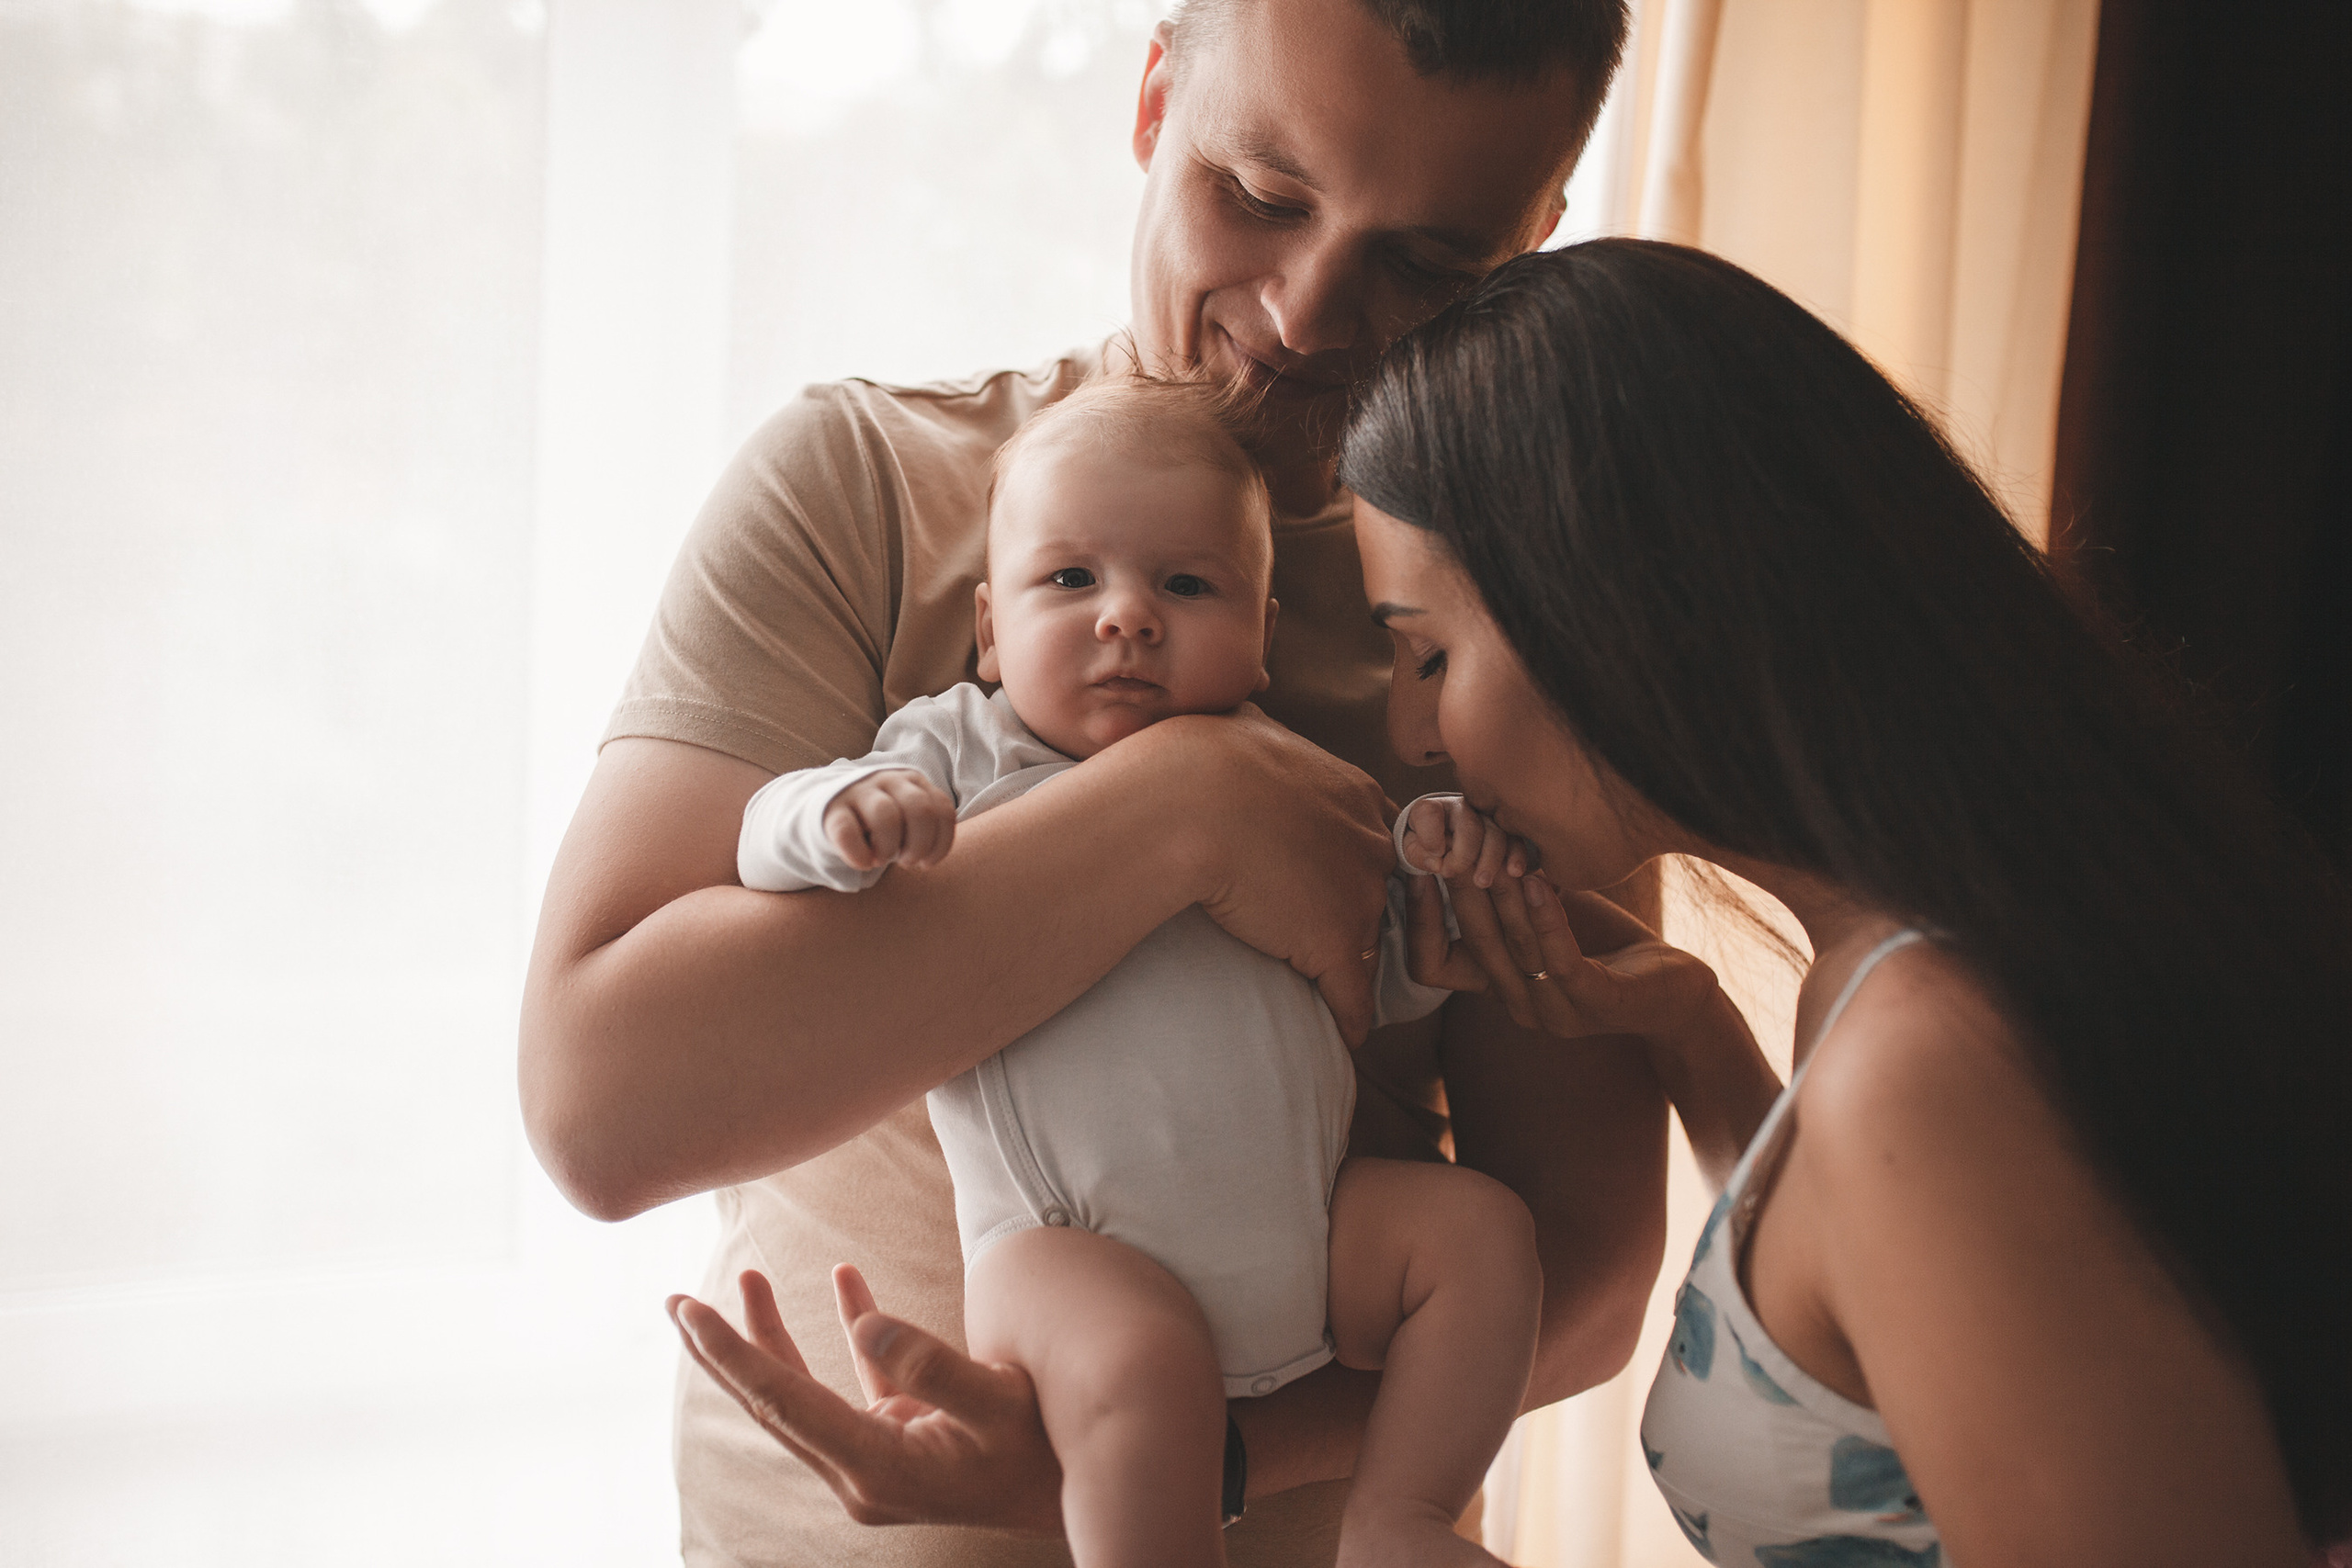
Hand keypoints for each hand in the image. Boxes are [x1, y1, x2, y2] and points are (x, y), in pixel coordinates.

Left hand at [668, 1266, 1063, 1533]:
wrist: (1081, 1492)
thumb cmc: (1047, 1449)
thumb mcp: (1003, 1403)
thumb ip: (933, 1363)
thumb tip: (861, 1324)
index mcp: (877, 1467)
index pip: (786, 1402)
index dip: (732, 1354)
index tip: (688, 1312)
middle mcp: (864, 1471)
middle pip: (774, 1404)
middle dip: (723, 1350)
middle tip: (676, 1301)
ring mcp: (879, 1460)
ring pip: (804, 1393)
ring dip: (773, 1338)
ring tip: (747, 1277)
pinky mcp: (901, 1442)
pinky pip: (854, 1384)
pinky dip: (845, 1331)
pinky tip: (843, 1278)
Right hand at [822, 770, 956, 871]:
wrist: (835, 808)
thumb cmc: (882, 821)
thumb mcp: (909, 818)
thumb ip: (927, 828)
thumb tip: (928, 857)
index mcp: (914, 782)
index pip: (941, 809)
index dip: (940, 843)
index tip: (927, 862)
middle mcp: (890, 780)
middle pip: (919, 809)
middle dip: (919, 845)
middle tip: (907, 861)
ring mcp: (860, 791)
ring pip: (885, 815)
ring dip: (889, 848)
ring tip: (882, 859)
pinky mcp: (833, 809)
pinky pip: (847, 831)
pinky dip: (859, 855)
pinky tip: (863, 863)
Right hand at [1148, 706, 1395, 1045]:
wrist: (1188, 802)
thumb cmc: (1199, 760)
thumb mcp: (1243, 724)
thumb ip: (1259, 726)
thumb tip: (1246, 702)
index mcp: (1352, 791)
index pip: (1370, 833)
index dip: (1347, 858)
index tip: (1322, 874)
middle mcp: (1369, 841)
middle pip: (1380, 886)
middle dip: (1360, 909)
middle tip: (1330, 929)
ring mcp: (1358, 894)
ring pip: (1369, 940)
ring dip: (1352, 964)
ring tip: (1338, 989)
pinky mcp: (1334, 943)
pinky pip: (1352, 995)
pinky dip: (1349, 1019)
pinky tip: (1346, 1039)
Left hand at [1396, 793, 1529, 886]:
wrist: (1443, 843)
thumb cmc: (1424, 848)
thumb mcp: (1414, 851)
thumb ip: (1419, 855)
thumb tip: (1437, 861)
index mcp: (1432, 809)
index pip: (1428, 813)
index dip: (1431, 834)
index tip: (1434, 857)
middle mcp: (1461, 807)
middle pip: (1469, 825)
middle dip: (1465, 854)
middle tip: (1454, 874)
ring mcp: (1486, 816)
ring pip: (1496, 831)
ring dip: (1491, 858)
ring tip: (1482, 881)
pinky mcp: (1506, 830)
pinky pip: (1516, 838)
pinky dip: (1517, 855)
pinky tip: (1514, 872)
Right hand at [1407, 867, 1717, 1040]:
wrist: (1678, 989)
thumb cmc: (1610, 943)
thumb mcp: (1547, 914)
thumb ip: (1508, 891)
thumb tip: (1466, 833)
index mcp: (1500, 987)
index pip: (1431, 967)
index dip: (1417, 921)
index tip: (1415, 868)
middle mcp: (1519, 1005)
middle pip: (1472, 945)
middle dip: (1458, 890)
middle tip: (1448, 845)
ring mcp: (1556, 1012)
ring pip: (1514, 949)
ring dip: (1503, 897)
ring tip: (1496, 852)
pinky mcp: (1596, 1005)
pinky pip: (1560, 960)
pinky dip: (1546, 918)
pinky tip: (1541, 880)